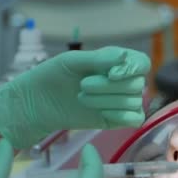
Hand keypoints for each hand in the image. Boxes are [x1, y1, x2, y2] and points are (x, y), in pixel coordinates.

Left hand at [0, 46, 150, 148]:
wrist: (35, 104)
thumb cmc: (52, 76)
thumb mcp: (72, 61)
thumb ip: (99, 59)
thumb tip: (124, 56)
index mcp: (116, 62)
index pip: (142, 63)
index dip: (132, 69)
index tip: (111, 74)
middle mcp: (124, 81)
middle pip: (137, 85)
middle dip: (109, 87)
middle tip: (83, 86)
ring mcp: (122, 102)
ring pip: (133, 102)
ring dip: (107, 101)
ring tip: (82, 98)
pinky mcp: (118, 120)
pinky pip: (135, 119)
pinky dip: (120, 116)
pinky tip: (100, 113)